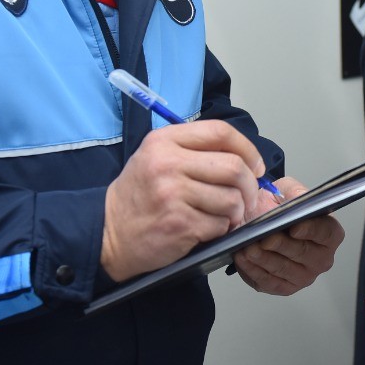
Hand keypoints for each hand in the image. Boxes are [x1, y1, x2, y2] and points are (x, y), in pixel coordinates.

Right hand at [101, 121, 266, 282]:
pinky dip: (221, 229)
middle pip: (234, 167)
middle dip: (250, 186)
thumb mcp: (156, 158)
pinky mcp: (179, 224)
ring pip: (232, 199)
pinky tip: (206, 229)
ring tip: (224, 216)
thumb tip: (246, 160)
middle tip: (248, 197)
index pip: (220, 132)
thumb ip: (195, 151)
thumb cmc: (139, 196)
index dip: (247, 149)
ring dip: (236, 212)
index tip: (255, 166)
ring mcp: (173, 194)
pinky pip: (220, 224)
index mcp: (164, 141)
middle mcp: (168, 163)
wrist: (109, 232)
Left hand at [231, 178, 344, 295]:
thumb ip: (295, 191)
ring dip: (264, 259)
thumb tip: (299, 198)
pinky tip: (243, 258)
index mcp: (329, 234)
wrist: (256, 222)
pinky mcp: (284, 287)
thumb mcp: (286, 190)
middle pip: (303, 253)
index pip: (326, 233)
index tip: (294, 227)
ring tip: (248, 247)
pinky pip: (268, 282)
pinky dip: (253, 270)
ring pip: (283, 269)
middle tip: (264, 238)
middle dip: (281, 245)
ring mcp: (304, 276)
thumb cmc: (276, 208)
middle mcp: (321, 258)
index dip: (310, 230)